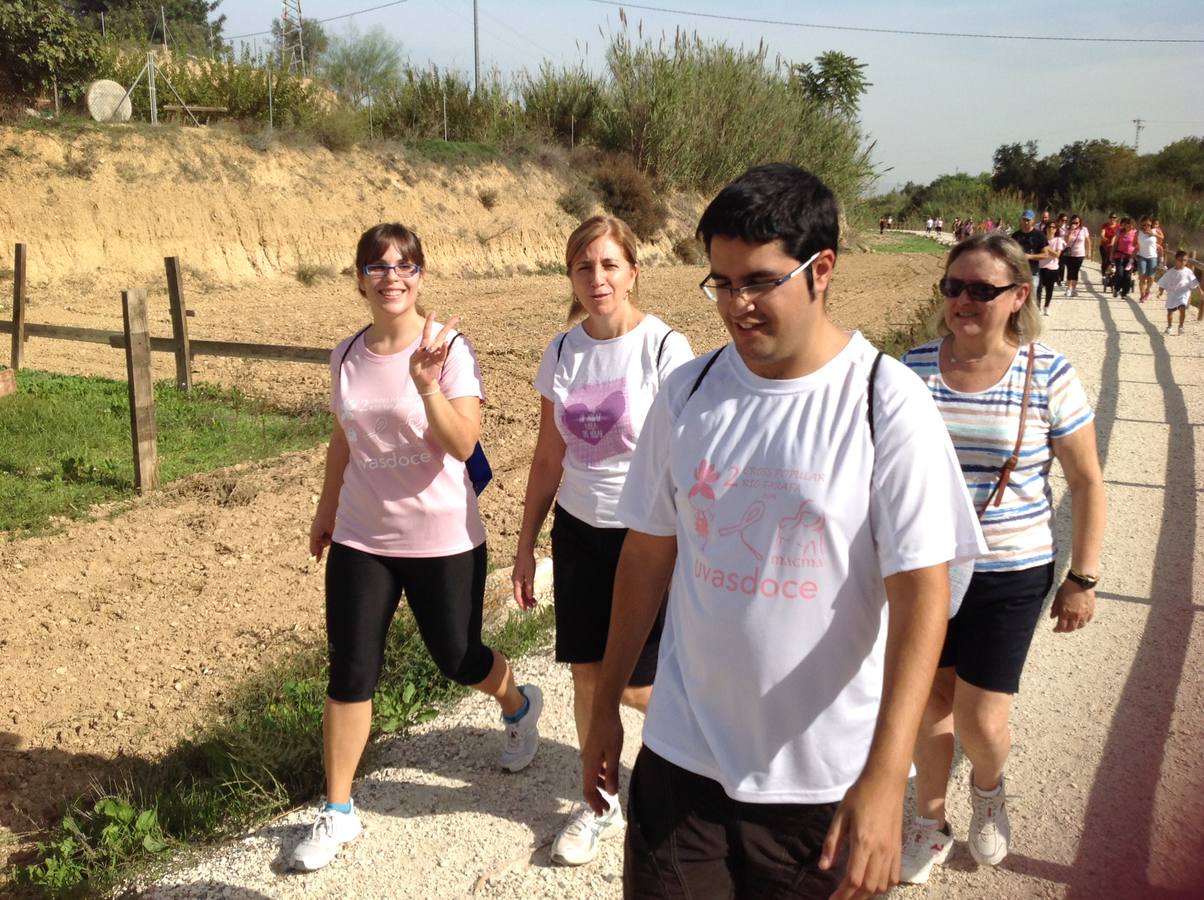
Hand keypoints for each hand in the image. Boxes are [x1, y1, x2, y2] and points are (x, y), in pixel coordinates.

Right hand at [309, 508, 335, 560]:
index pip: (315, 547)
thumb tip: (313, 554)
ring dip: (324, 543)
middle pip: (320, 548)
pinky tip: (329, 537)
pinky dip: (329, 541)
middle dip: (320, 552)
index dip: (316, 553)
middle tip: (318, 558)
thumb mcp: (314, 536)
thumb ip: (313, 546)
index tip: (317, 560)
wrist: (326, 518)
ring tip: (324, 537)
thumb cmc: (318, 525)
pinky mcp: (333, 536)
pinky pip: (330, 542)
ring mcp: (327, 537)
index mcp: (315, 537)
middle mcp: (321, 537)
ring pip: (325, 545)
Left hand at [409, 311, 461, 394]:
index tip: (433, 312)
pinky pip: (443, 353)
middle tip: (457, 317)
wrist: (422, 382)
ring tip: (434, 348)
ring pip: (443, 343)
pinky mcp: (440, 360)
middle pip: (441, 334)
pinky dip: (443, 349)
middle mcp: (432, 348)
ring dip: (442, 340)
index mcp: (424, 346)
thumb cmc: (416, 371)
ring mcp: (437, 354)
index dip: (429, 322)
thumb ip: (417, 355)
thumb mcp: (413, 362)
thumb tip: (426, 349)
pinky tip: (444, 344)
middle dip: (449, 326)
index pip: (427, 331)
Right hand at [511, 550, 537, 610]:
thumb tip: (529, 596)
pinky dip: (526, 591)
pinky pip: (522, 587)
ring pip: (521, 591)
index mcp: (516, 581)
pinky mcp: (520, 576)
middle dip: (525, 602)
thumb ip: (530, 586)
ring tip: (533, 603)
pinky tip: (531, 595)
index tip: (525, 609)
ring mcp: (517, 579)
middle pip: (519, 594)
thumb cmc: (527, 562)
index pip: (517, 595)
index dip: (521, 603)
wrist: (524, 552)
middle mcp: (515, 581)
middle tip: (531, 608)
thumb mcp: (530, 575)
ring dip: (526, 597)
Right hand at [581, 705, 623, 815]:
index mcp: (590, 764)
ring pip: (591, 776)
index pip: (588, 790)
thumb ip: (612, 773)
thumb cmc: (610, 730)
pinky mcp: (592, 749)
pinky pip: (594, 768)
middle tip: (606, 808)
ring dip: (599, 787)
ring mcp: (588, 755)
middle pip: (589, 785)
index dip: (594, 803)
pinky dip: (599, 776)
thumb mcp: (614, 753)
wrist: (603, 710)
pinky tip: (607, 775)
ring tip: (609, 794)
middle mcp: (586, 761)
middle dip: (597, 798)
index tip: (601, 813)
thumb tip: (611, 793)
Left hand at [819, 774, 902, 898]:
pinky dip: (883, 886)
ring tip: (853, 894)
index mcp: (863, 843)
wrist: (886, 782)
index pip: (853, 880)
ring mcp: (892, 851)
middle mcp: (880, 851)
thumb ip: (832, 843)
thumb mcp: (840, 816)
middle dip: (853, 898)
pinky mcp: (899, 848)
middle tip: (840, 899)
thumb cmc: (860, 795)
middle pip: (868, 887)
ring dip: (867, 894)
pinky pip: (894, 876)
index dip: (842, 895)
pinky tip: (873, 884)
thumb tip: (824, 867)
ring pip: (882, 885)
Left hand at [1050, 579, 1094, 631]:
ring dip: (1076, 627)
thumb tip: (1053, 616)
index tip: (1055, 629)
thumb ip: (1055, 609)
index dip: (1058, 630)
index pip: (1061, 627)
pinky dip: (1084, 621)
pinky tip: (1081, 620)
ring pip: (1081, 625)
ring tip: (1072, 624)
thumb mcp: (1057, 598)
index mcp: (1065, 612)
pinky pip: (1088, 620)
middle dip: (1066, 630)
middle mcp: (1075, 615)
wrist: (1080, 581)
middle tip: (1063, 628)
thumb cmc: (1068, 588)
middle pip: (1071, 628)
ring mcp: (1084, 613)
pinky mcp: (1091, 610)